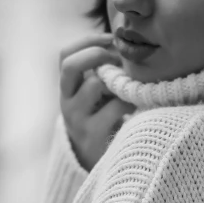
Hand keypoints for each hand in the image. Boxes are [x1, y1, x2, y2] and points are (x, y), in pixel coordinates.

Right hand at [59, 33, 134, 171]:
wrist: (95, 164)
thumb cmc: (103, 122)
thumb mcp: (97, 98)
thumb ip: (104, 75)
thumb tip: (127, 43)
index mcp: (67, 89)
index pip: (65, 55)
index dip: (88, 41)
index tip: (112, 38)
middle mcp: (67, 101)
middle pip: (70, 65)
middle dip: (97, 54)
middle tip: (118, 58)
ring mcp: (77, 119)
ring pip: (95, 84)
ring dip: (118, 80)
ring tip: (132, 87)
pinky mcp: (93, 134)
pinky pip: (115, 107)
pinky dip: (130, 101)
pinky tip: (138, 105)